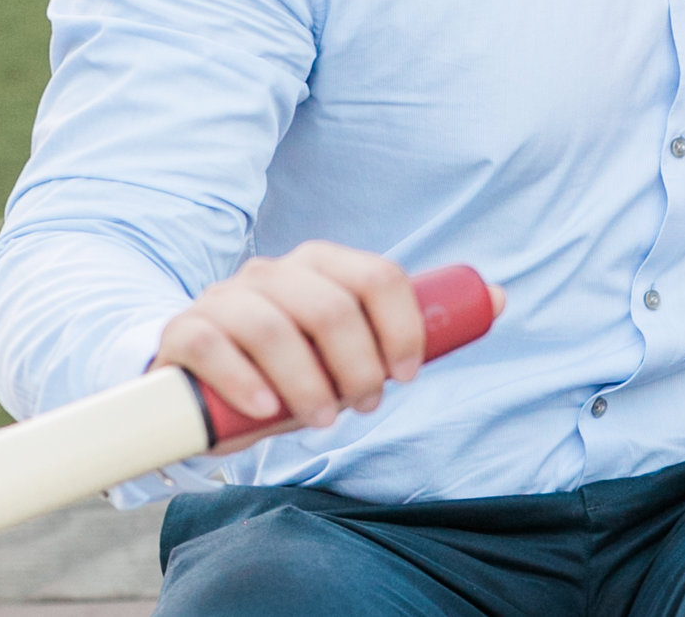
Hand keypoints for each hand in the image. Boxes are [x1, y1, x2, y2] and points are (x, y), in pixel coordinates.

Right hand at [152, 241, 486, 453]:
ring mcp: (224, 297)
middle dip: (357, 366)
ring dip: (307, 384)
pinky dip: (247, 383)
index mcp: (320, 265)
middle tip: (361, 407)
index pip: (376, 275)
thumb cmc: (288, 363)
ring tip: (319, 420)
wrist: (194, 373)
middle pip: (330, 307)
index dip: (402, 328)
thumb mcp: (350, 345)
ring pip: (274, 328)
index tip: (406, 376)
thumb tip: (501, 296)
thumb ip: (410, 325)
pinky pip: (215, 346)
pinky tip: (266, 411)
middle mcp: (272, 272)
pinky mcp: (183, 331)